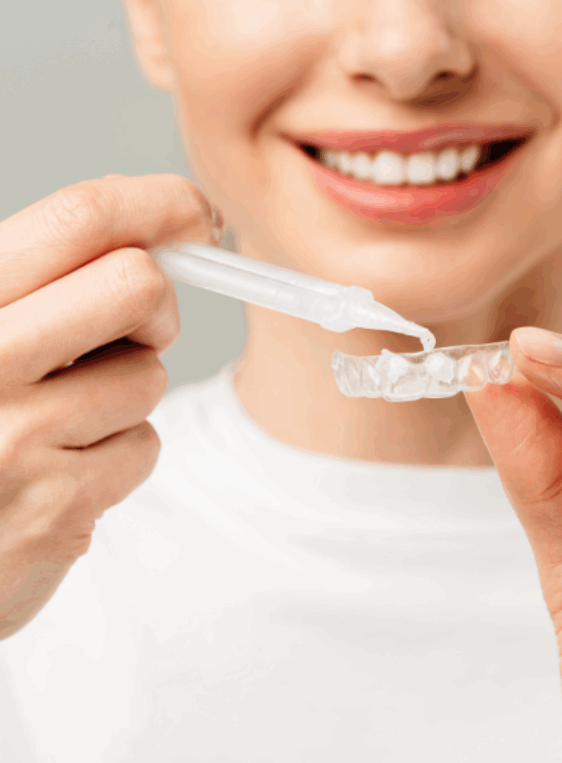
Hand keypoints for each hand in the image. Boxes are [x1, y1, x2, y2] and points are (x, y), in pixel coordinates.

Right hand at [0, 174, 220, 638]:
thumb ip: (48, 280)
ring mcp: (17, 438)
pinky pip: (143, 446)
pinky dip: (117, 455)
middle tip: (131, 335)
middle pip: (139, 285)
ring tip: (60, 422)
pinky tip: (61, 472)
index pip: (80, 220)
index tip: (197, 215)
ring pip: (149, 376)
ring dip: (123, 395)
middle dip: (154, 309)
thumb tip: (163, 232)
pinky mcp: (58, 506)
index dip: (160, 204)